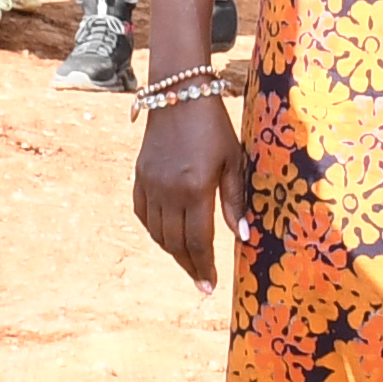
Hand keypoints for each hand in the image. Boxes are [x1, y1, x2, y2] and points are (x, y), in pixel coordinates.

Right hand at [130, 92, 241, 292]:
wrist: (178, 94)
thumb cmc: (214, 126)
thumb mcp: (233, 161)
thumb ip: (235, 201)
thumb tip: (243, 237)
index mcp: (196, 189)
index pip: (198, 241)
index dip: (204, 267)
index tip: (210, 286)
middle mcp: (169, 192)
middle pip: (176, 243)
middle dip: (190, 265)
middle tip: (201, 280)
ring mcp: (151, 185)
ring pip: (158, 232)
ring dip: (173, 250)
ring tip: (188, 260)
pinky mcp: (140, 176)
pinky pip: (143, 214)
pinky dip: (155, 230)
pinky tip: (167, 235)